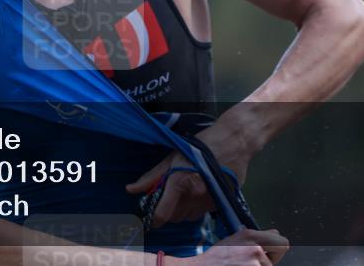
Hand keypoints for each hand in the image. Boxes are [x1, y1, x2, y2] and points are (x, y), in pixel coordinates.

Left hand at [126, 110, 258, 228]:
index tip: (149, 219)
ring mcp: (208, 202)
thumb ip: (152, 177)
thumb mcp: (172, 157)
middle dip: (169, 209)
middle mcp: (194, 196)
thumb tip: (130, 189)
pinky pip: (201, 214)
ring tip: (186, 191)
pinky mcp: (219, 204)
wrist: (233, 143)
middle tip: (170, 195)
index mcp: (179, 183)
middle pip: (174, 217)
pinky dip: (196, 208)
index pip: (162, 214)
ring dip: (183, 210)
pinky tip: (199, 192)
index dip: (153, 220)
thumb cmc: (200, 147)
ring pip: (188, 218)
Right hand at [174, 228, 289, 265]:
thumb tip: (275, 233)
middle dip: (269, 261)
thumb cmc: (217, 257)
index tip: (270, 253)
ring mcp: (254, 264)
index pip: (282, 242)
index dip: (277, 249)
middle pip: (278, 259)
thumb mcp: (235, 239)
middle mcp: (255, 249)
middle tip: (253, 263)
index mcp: (250, 236)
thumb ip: (256, 237)